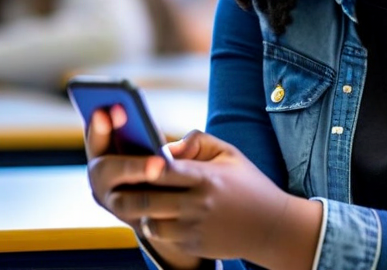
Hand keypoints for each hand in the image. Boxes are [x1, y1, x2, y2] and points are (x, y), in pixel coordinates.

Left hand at [87, 110, 321, 269]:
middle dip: (125, 192)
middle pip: (145, 199)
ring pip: (149, 221)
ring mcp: (194, 227)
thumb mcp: (229, 154)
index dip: (141, 165)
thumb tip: (166, 146)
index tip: (130, 159)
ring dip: (139, 212)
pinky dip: (155, 226)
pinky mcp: (193, 245)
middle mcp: (198, 204)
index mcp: (205, 177)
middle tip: (114, 186)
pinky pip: (163, 236)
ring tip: (136, 201)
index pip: (162, 169)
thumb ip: (198, 141)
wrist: (272, 227)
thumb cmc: (248, 185)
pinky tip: (156, 216)